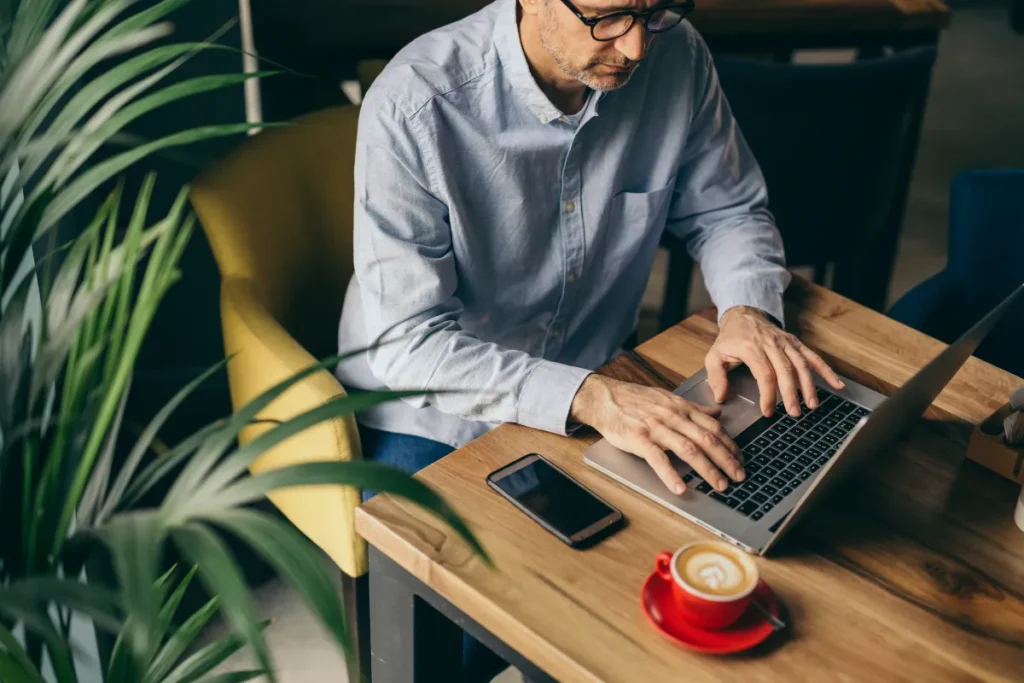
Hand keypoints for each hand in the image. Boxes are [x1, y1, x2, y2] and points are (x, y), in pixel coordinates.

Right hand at [570, 374, 744, 494]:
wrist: (605, 398)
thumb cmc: (635, 400)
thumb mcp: (668, 398)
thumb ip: (693, 408)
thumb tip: (717, 412)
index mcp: (681, 408)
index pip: (713, 426)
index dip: (730, 444)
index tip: (740, 459)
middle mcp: (673, 417)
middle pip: (707, 439)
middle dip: (726, 459)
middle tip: (739, 476)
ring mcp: (656, 428)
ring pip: (688, 449)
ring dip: (707, 469)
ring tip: (720, 484)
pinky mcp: (639, 439)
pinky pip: (658, 458)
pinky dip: (670, 474)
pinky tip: (681, 488)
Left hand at [707, 306, 844, 417]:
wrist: (743, 315)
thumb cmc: (730, 339)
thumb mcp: (714, 355)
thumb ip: (716, 376)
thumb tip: (721, 398)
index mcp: (751, 348)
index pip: (764, 373)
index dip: (768, 394)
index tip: (768, 411)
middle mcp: (771, 344)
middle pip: (786, 370)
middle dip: (792, 393)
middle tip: (795, 413)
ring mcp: (786, 342)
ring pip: (802, 364)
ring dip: (809, 385)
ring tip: (812, 405)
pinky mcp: (795, 343)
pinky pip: (813, 356)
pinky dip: (827, 371)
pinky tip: (837, 384)